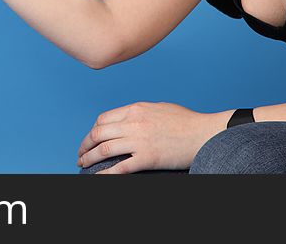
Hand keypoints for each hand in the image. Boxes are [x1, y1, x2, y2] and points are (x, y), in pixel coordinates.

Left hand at [77, 102, 223, 173]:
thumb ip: (140, 113)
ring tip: (83, 164)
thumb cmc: (186, 122)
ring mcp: (139, 140)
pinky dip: (104, 174)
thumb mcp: (158, 108)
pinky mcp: (147, 158)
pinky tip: (96, 177)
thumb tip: (127, 119)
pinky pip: (119, 168)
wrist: (204, 133)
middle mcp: (133, 123)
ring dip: (88, 158)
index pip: (103, 118)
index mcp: (135, 109)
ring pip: (103, 149)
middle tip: (80, 153)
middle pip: (98, 133)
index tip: (91, 139)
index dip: (93, 130)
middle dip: (85, 144)